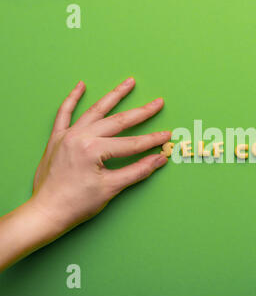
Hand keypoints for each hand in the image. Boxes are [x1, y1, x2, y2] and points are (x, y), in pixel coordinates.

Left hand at [30, 77, 169, 230]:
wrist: (46, 212)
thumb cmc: (77, 204)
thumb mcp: (111, 188)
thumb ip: (138, 171)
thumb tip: (159, 159)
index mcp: (93, 150)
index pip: (132, 143)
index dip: (152, 140)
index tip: (168, 135)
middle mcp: (80, 137)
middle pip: (117, 121)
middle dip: (141, 112)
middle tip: (158, 103)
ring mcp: (67, 135)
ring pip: (95, 110)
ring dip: (113, 96)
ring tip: (129, 83)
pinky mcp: (57, 138)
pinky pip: (64, 114)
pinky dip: (72, 99)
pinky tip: (81, 86)